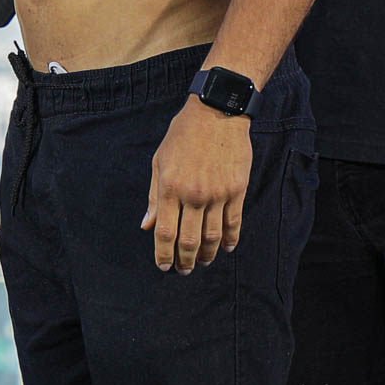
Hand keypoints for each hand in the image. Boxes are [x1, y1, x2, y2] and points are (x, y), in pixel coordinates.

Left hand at [143, 99, 251, 272]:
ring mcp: (217, 194)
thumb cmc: (182, 136)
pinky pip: (234, 222)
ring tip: (203, 262)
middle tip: (184, 270)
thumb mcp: (159, 162)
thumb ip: (155, 197)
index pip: (165, 232)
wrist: (216, 114)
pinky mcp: (237, 190)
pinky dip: (230, 240)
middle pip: (189, 240)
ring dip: (208, 254)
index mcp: (170, 188)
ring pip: (213, 236)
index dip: (163, 254)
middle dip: (185, 260)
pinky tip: (227, 248)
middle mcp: (193, 195)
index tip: (164, 266)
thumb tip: (147, 225)